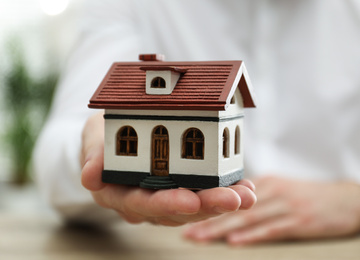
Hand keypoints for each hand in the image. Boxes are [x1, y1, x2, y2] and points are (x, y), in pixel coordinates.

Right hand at [80, 112, 256, 225]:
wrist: (113, 139)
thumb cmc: (103, 136)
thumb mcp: (93, 136)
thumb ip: (93, 154)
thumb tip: (89, 176)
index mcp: (117, 193)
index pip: (141, 203)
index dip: (166, 204)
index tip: (190, 201)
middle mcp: (143, 202)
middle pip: (175, 211)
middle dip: (206, 207)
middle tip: (234, 200)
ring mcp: (163, 198)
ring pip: (194, 207)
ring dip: (222, 203)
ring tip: (247, 194)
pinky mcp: (181, 189)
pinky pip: (202, 195)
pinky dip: (224, 191)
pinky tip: (244, 187)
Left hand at [183, 175, 359, 244]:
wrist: (348, 199)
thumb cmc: (310, 197)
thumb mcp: (283, 189)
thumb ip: (258, 197)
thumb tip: (230, 209)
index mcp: (265, 183)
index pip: (231, 197)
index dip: (208, 207)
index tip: (186, 217)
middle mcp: (272, 191)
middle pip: (234, 208)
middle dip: (208, 220)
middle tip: (186, 232)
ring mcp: (286, 205)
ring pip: (248, 217)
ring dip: (222, 229)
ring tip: (200, 238)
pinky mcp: (300, 221)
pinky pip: (272, 229)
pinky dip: (252, 236)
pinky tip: (235, 242)